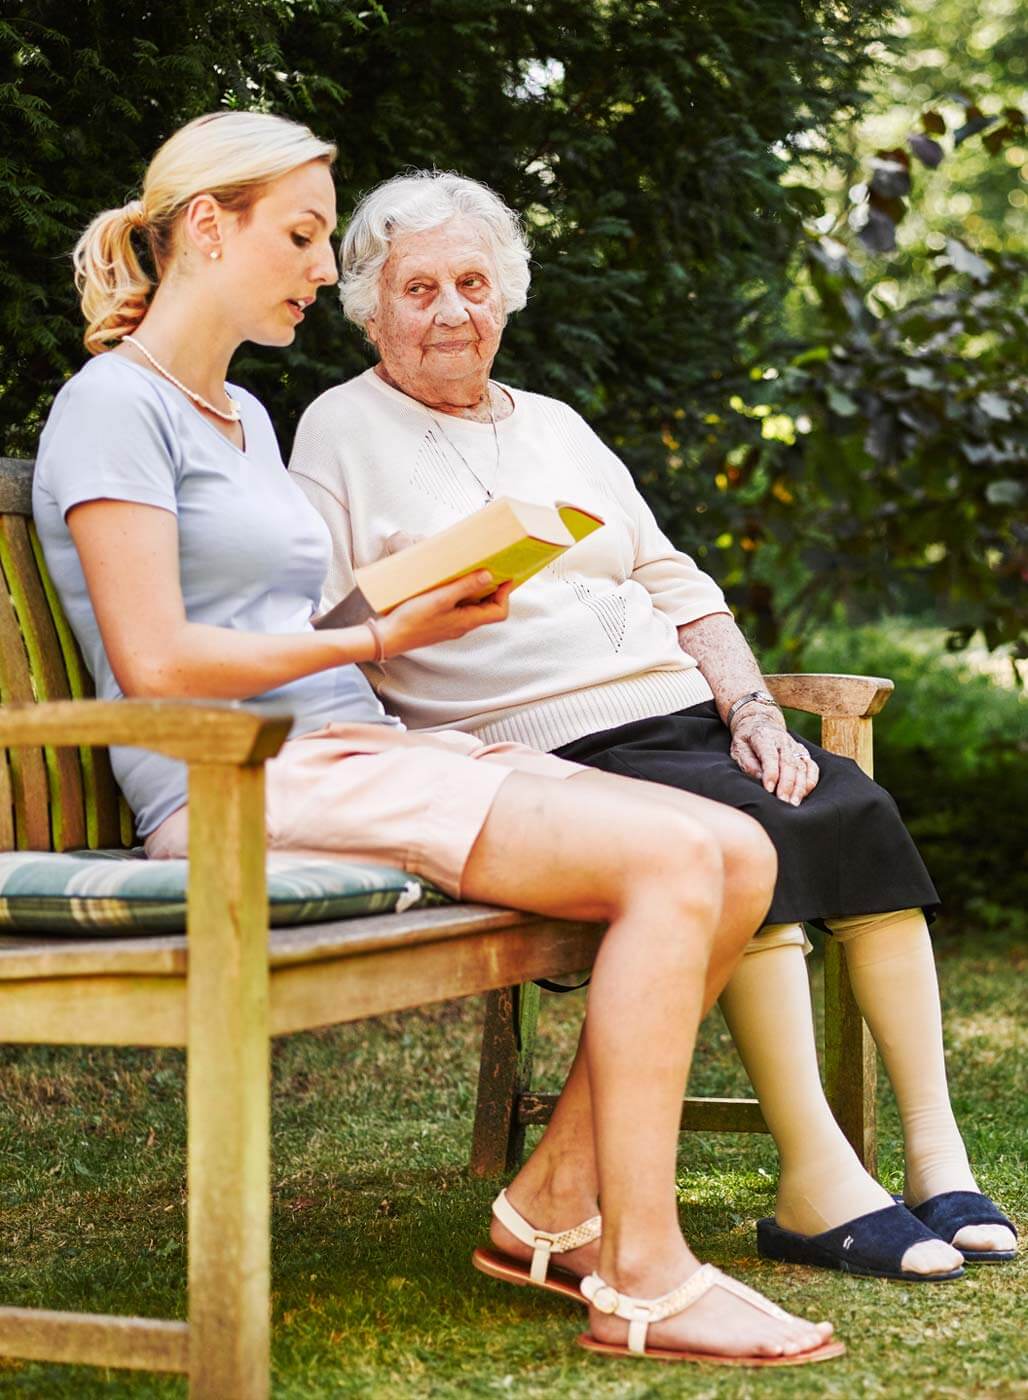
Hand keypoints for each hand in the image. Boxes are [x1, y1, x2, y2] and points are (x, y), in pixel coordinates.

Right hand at [377, 572, 511, 656]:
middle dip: (492, 589)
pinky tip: (449, 584)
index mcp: (467, 621)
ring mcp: (451, 625)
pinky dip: (460, 595)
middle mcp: (463, 626)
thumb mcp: (441, 598)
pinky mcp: (440, 622)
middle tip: (489, 569)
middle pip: (488, 609)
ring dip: (474, 590)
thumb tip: (489, 576)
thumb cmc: (412, 619)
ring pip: (472, 608)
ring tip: (469, 572)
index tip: (504, 577)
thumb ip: (465, 587)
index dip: (505, 595)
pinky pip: (458, 608)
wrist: (389, 638)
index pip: (499, 612)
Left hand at [729, 710, 819, 805]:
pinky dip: (810, 781)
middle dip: (787, 784)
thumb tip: (759, 777)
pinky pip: (812, 767)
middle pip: (788, 763)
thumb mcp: (738, 746)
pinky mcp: (802, 752)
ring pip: (802, 767)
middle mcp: (783, 741)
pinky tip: (804, 794)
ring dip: (799, 787)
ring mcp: (795, 746)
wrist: (760, 720)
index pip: (770, 756)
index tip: (769, 789)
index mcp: (764, 737)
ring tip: (793, 803)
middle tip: (783, 802)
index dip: (771, 773)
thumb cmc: (747, 738)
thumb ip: (747, 761)